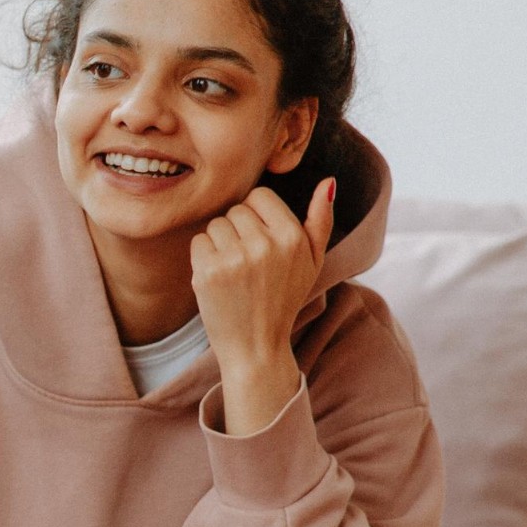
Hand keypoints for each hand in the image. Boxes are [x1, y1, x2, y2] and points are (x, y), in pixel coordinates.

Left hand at [190, 179, 334, 434]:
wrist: (256, 345)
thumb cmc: (284, 299)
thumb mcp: (312, 261)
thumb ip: (321, 220)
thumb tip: (329, 181)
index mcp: (292, 237)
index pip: (259, 195)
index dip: (255, 215)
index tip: (260, 238)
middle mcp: (265, 245)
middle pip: (235, 209)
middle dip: (237, 230)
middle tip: (247, 261)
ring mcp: (234, 259)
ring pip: (215, 224)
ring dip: (219, 243)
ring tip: (234, 270)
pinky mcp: (208, 272)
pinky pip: (198, 241)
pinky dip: (203, 256)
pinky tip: (218, 277)